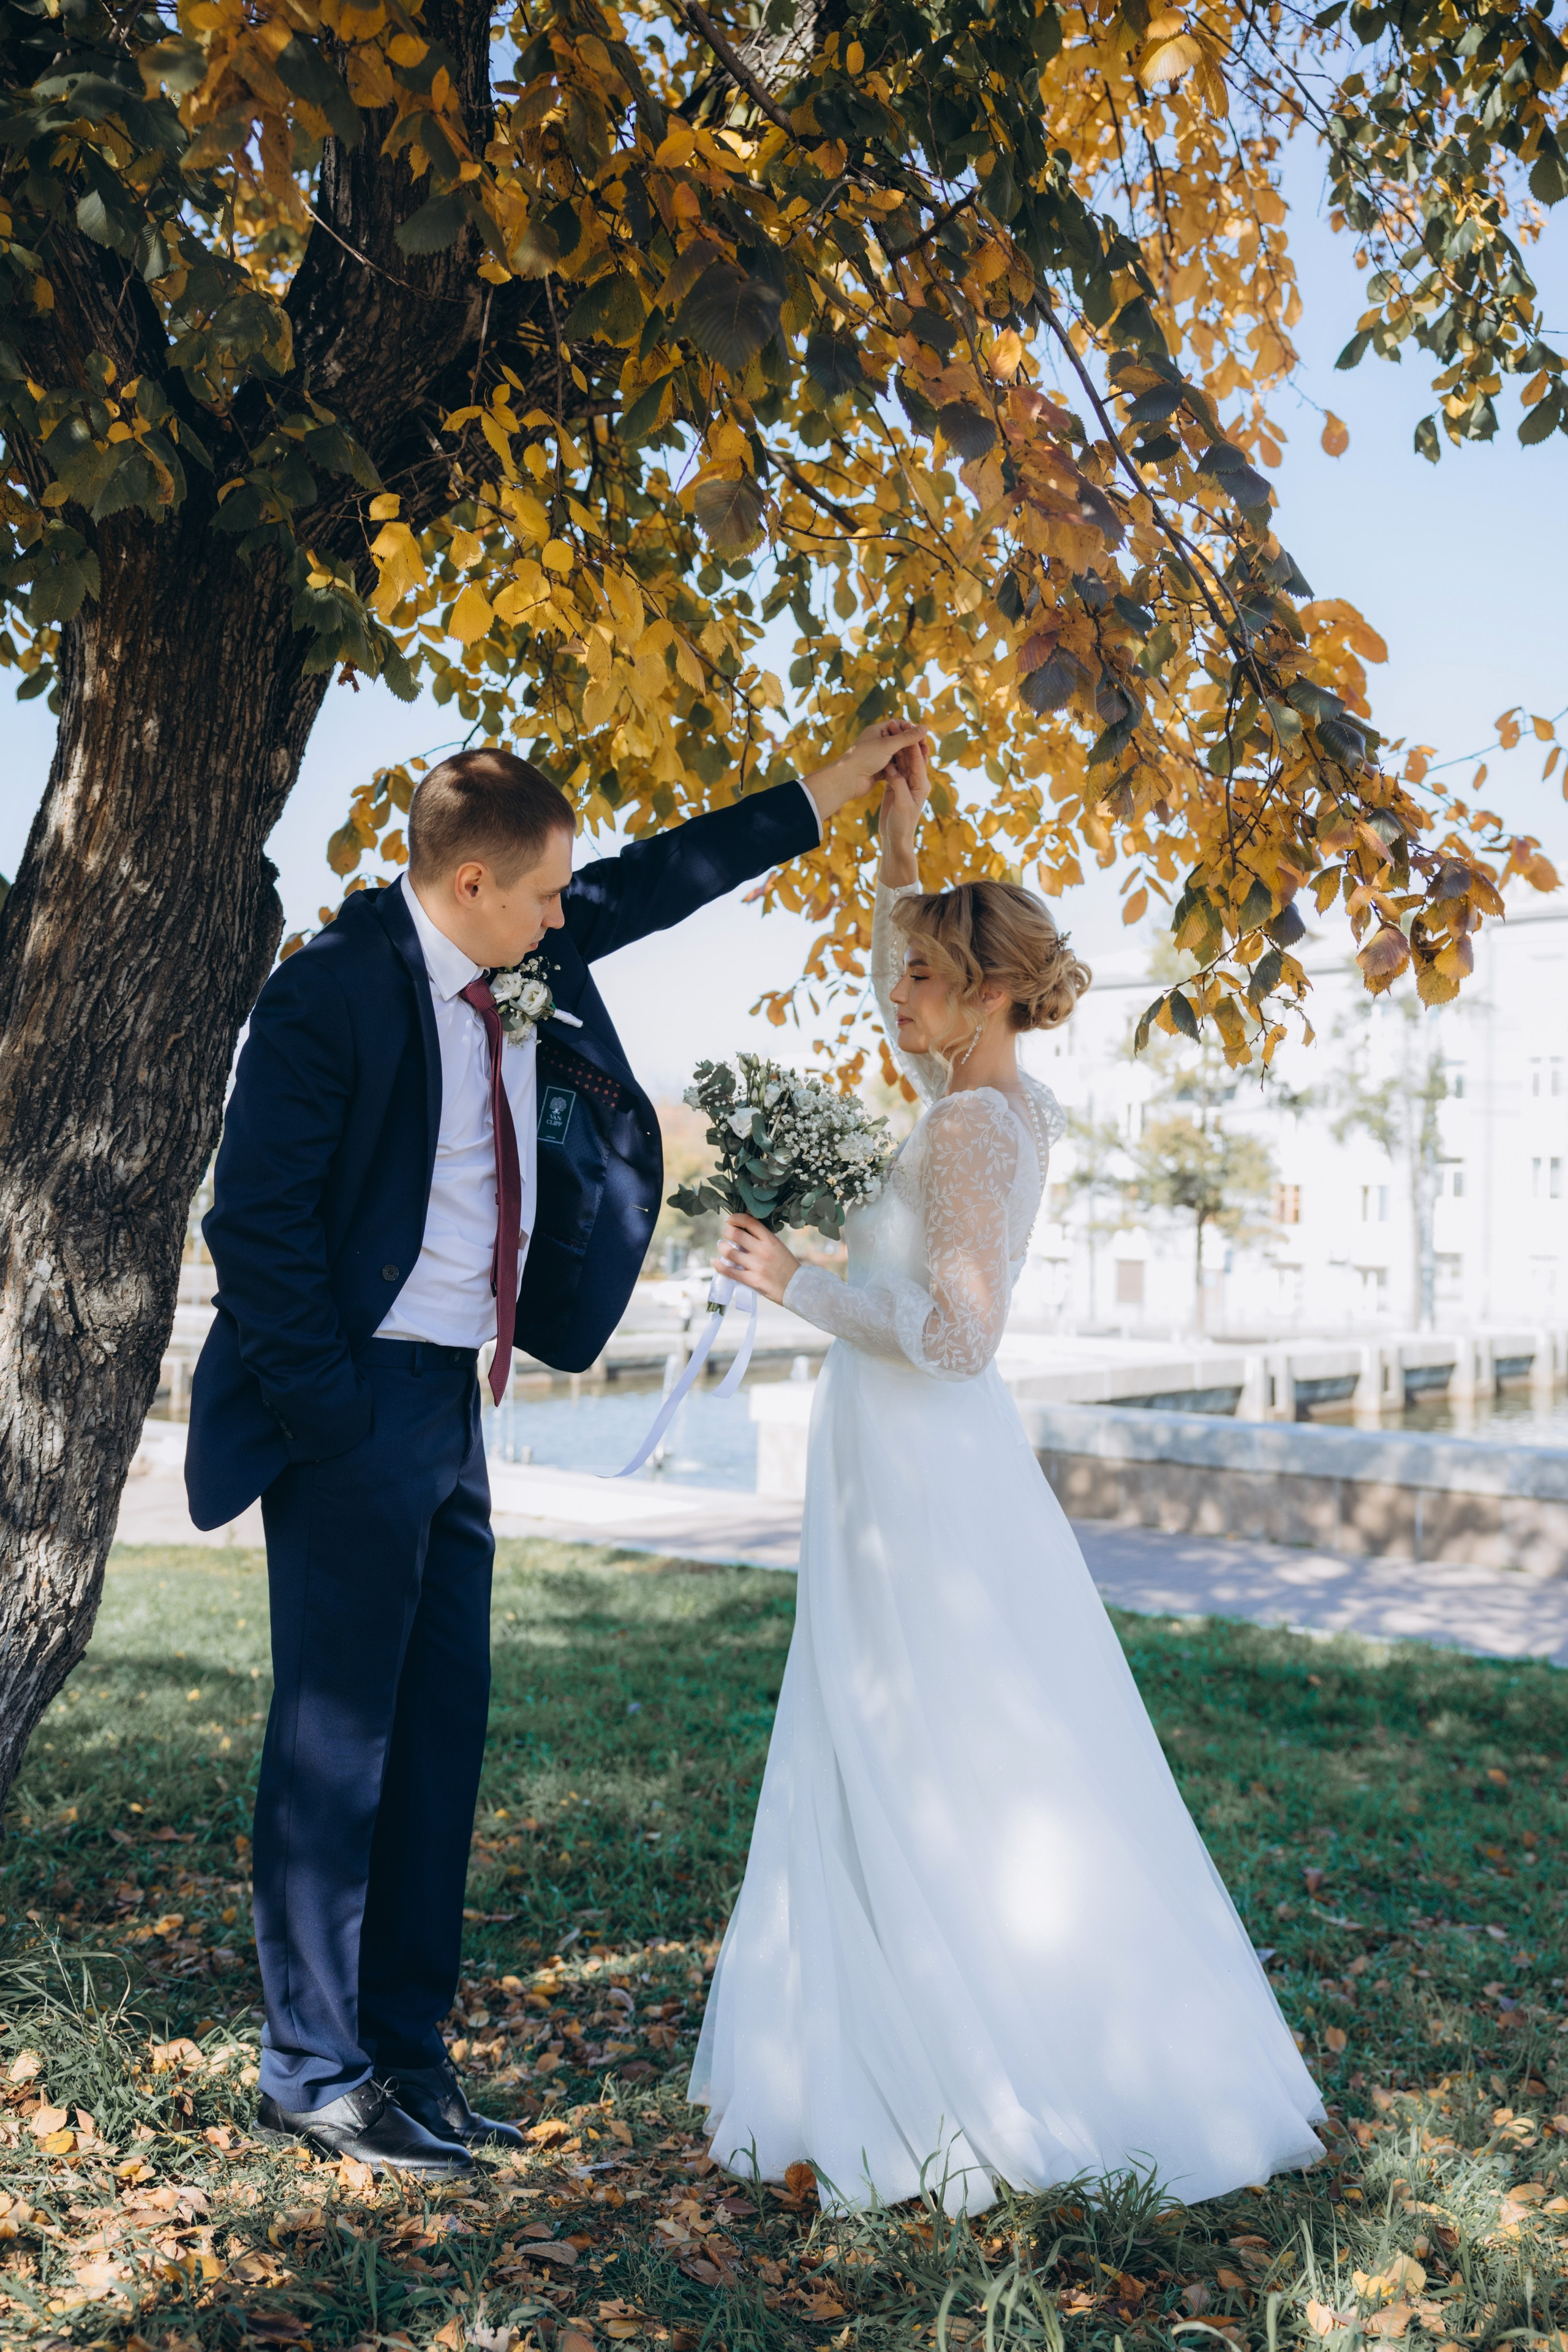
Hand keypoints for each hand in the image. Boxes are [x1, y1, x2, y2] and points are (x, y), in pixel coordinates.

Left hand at [715, 1213, 799, 1305]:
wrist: (798, 1288)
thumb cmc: (787, 1266)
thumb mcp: (778, 1247)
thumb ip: (762, 1239)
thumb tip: (741, 1232)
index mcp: (771, 1240)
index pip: (750, 1222)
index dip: (736, 1218)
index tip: (729, 1220)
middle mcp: (763, 1251)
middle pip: (736, 1235)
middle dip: (726, 1232)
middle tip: (725, 1234)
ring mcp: (757, 1266)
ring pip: (730, 1252)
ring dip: (722, 1247)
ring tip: (722, 1247)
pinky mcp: (752, 1280)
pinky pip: (730, 1271)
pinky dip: (719, 1265)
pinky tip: (715, 1262)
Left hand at [800, 718, 929, 825]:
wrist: (847, 780)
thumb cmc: (865, 758)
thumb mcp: (888, 745)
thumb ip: (907, 737)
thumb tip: (925, 727)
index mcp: (877, 730)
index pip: (898, 725)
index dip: (911, 730)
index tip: (923, 738)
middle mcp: (877, 742)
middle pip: (899, 741)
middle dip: (912, 745)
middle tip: (926, 751)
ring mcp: (877, 757)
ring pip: (897, 755)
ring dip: (909, 758)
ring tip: (922, 762)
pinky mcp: (878, 770)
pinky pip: (893, 767)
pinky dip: (902, 768)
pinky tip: (912, 772)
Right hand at [878, 736, 930, 887]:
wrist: (895, 839)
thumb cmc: (901, 824)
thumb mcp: (901, 804)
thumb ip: (898, 785)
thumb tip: (893, 769)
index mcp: (921, 784)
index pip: (918, 759)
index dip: (912, 743)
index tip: (905, 728)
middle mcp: (915, 782)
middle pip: (911, 756)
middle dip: (904, 740)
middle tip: (895, 724)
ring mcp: (905, 784)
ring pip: (902, 760)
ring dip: (896, 747)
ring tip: (888, 732)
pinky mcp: (895, 787)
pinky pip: (893, 769)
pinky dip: (889, 758)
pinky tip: (882, 748)